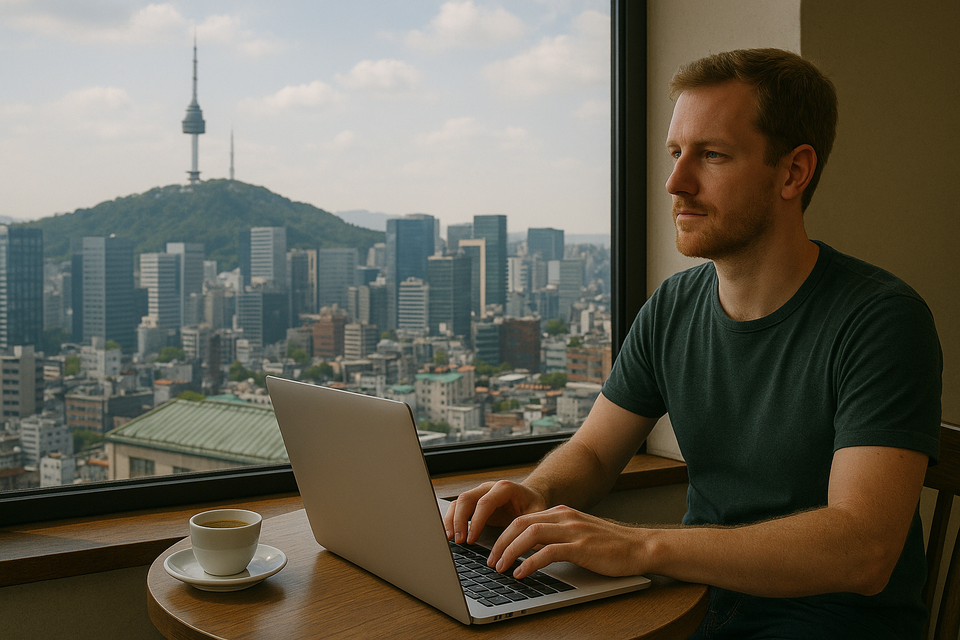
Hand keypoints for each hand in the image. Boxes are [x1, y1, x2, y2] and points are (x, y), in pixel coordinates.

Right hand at [444, 480, 546, 544]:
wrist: (530, 496)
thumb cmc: (533, 505)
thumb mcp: (537, 513)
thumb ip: (532, 524)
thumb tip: (528, 544)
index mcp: (505, 488)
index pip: (485, 502)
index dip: (476, 521)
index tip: (472, 539)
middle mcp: (489, 488)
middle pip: (467, 499)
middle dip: (459, 520)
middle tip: (460, 541)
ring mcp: (480, 493)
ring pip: (459, 502)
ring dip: (452, 520)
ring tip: (451, 539)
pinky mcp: (474, 502)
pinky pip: (458, 507)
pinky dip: (452, 520)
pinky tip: (451, 534)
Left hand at [488, 505, 643, 578]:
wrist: (640, 547)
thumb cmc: (609, 546)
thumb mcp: (578, 534)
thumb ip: (556, 536)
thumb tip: (530, 550)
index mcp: (561, 513)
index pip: (523, 519)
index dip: (504, 534)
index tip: (494, 550)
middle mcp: (564, 517)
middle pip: (520, 523)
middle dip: (501, 542)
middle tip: (491, 560)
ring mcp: (572, 530)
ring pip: (530, 534)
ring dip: (510, 551)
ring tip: (501, 567)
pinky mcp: (581, 547)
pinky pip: (548, 552)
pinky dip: (530, 562)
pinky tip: (521, 573)